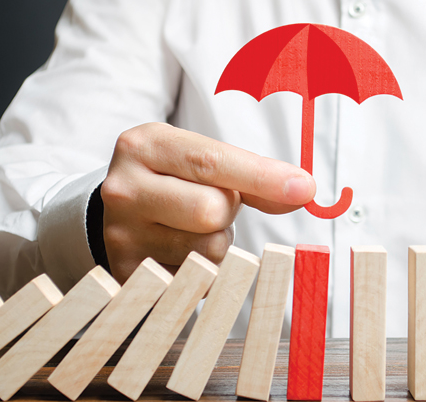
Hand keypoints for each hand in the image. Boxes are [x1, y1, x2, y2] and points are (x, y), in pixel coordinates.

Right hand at [100, 122, 315, 282]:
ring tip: (193, 227)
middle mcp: (125, 189)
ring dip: (217, 241)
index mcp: (144, 145)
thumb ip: (251, 174)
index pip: (212, 162)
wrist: (120, 212)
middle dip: (228, 211)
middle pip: (212, 210)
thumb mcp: (203, 160)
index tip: (304, 188)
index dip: (263, 177)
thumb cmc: (174, 179)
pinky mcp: (129, 275)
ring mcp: (122, 236)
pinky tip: (182, 250)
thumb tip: (302, 190)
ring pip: (208, 251)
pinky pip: (197, 280)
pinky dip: (204, 268)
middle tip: (212, 203)